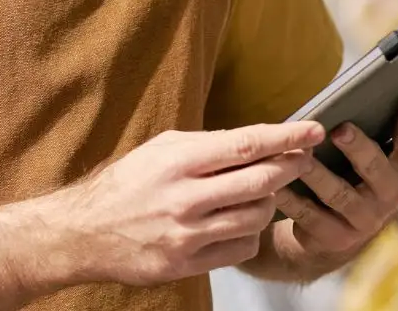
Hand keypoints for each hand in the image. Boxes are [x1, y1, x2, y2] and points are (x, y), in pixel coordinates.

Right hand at [56, 122, 323, 286]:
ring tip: (262, 193)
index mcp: (178, 161)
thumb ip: (207, 145)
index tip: (313, 131)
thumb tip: (258, 141)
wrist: (84, 233)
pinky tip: (238, 223)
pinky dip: (249, 235)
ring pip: (256, 218)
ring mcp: (186, 235)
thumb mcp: (162, 149)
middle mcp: (185, 198)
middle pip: (260, 182)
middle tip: (304, 159)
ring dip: (269, 203)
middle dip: (291, 168)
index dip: (286, 138)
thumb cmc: (128, 183)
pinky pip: (240, 249)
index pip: (246, 145)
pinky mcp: (186, 264)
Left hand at [274, 88, 397, 264]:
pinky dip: (292, 199)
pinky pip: (310, 216)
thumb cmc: (351, 173)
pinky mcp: (335, 238)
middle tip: (340, 129)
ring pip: (339, 193)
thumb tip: (360, 87)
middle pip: (375, 168)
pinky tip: (277, 184)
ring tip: (301, 154)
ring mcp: (364, 220)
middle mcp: (391, 195)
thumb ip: (370, 128)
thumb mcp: (368, 153)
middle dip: (358, 148)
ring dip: (318, 173)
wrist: (333, 231)